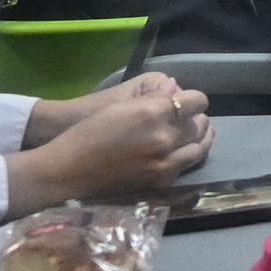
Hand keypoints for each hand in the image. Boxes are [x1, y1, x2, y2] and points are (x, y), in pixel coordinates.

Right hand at [8, 73, 211, 212]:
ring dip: (197, 138)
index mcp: (154, 113)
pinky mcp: (161, 181)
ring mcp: (165, 163)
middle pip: (200, 123)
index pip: (196, 101)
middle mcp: (165, 137)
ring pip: (200, 147)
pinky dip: (187, 156)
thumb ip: (153, 97)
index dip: (193, 99)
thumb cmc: (89, 131)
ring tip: (190, 134)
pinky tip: (180, 152)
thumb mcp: (120, 105)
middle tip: (186, 117)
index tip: (186, 101)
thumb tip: (175, 89)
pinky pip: (187, 166)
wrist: (70, 171)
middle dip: (195, 118)